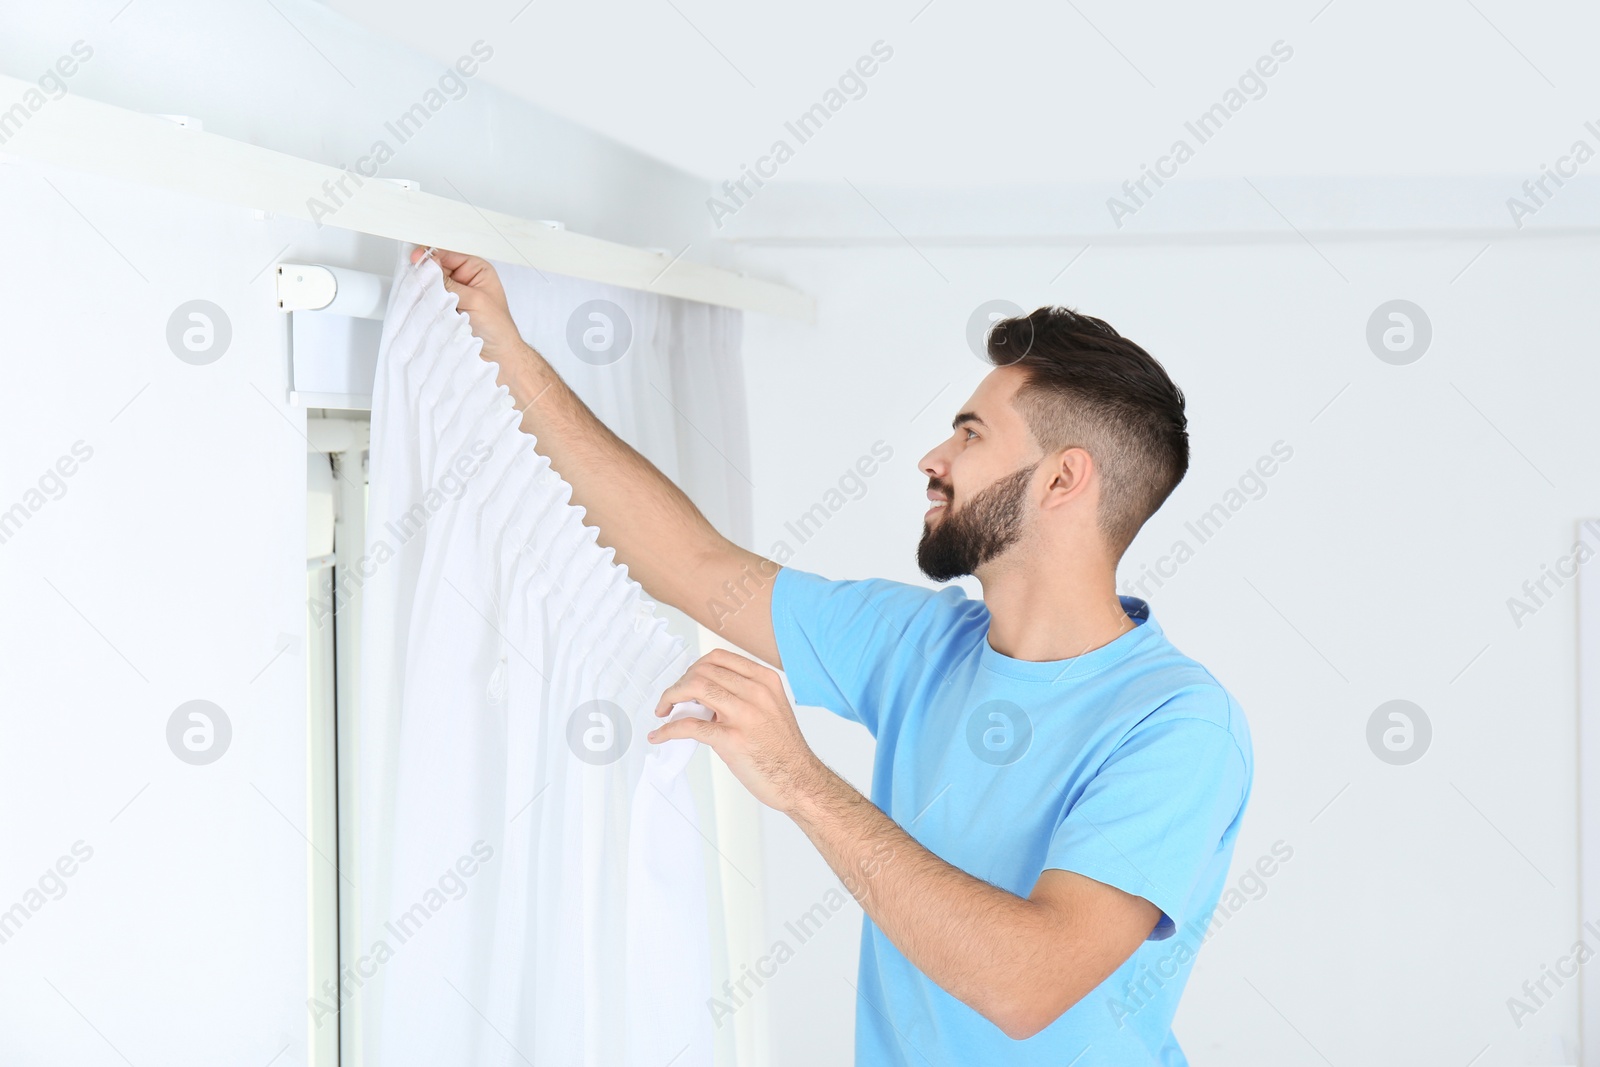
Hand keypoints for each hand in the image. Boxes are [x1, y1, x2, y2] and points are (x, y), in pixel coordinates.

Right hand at [408, 246, 535, 391]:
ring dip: (425, 289)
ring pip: (431, 285)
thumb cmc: (498, 328)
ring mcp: (454, 295)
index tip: (417, 259)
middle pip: (437, 268)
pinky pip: (430, 301)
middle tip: (415, 278)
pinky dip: (425, 303)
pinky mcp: (445, 310)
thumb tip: (429, 266)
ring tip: (420, 293)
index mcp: (476, 270)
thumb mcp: (475, 300)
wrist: (499, 356)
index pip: (449, 254)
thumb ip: (450, 283)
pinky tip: (422, 304)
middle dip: (426, 273)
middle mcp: (464, 280)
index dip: (432, 255)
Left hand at [648, 648, 826, 813]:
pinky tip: (660, 735)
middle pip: (702, 671)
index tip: (685, 681)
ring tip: (664, 711)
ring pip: (694, 688)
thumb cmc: (784, 749)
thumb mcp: (771, 708)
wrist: (799, 780)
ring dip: (670, 698)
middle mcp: (756, 692)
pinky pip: (689, 726)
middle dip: (679, 684)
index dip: (694, 667)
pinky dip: (668, 729)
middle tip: (671, 700)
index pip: (719, 658)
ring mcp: (744, 714)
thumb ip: (743, 695)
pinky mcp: (732, 739)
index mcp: (765, 681)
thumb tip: (706, 697)